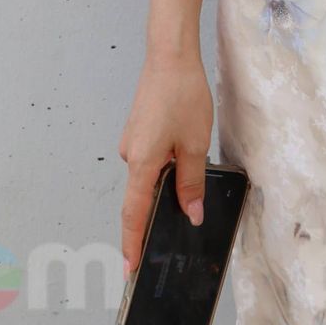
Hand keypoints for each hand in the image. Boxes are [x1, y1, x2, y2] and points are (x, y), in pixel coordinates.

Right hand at [118, 49, 214, 274]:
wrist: (170, 56)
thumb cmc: (182, 96)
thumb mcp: (195, 144)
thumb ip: (191, 183)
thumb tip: (191, 213)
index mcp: (142, 163)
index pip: (134, 214)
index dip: (133, 242)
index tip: (131, 268)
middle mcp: (130, 155)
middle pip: (141, 196)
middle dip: (156, 215)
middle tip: (170, 239)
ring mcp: (133, 142)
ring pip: (148, 177)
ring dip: (164, 187)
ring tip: (188, 191)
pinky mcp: (139, 131)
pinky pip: (149, 161)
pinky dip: (163, 169)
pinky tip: (183, 163)